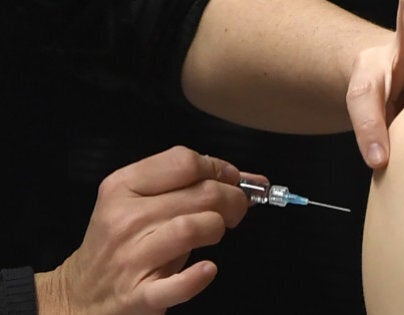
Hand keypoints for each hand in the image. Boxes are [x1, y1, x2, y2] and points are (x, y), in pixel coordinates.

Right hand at [35, 146, 265, 313]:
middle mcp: (125, 217)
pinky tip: (207, 269)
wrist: (82, 293)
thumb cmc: (121, 242)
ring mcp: (131, 257)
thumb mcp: (137, 201)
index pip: (183, 161)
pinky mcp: (139, 294)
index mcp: (123, 186)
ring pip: (192, 227)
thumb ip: (185, 184)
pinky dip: (199, 276)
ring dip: (217, 228)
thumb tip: (246, 178)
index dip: (218, 168)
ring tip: (216, 233)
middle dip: (233, 199)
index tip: (230, 179)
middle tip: (236, 210)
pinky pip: (178, 284)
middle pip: (200, 194)